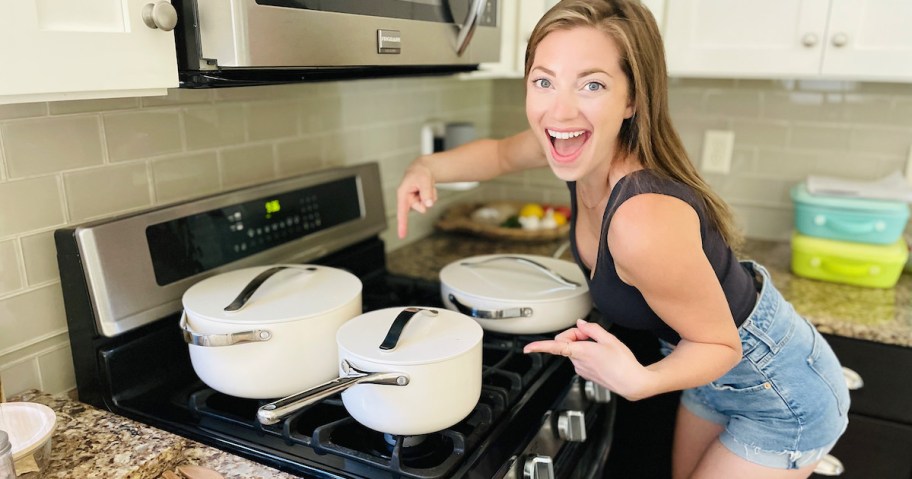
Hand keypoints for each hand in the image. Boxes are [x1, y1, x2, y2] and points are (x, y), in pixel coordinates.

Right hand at [395, 160, 436, 238]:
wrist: (423, 169)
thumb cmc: (420, 173)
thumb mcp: (424, 179)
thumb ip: (426, 192)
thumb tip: (428, 205)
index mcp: (403, 194)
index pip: (402, 212)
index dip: (402, 225)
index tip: (401, 236)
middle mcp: (408, 200)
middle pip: (422, 208)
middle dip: (426, 198)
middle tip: (424, 186)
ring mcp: (415, 201)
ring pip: (427, 205)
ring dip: (430, 195)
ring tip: (426, 185)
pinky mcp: (421, 201)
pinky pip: (431, 202)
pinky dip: (432, 195)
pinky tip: (428, 188)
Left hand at [523, 319, 653, 400]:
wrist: (632, 383)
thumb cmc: (624, 363)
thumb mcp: (610, 339)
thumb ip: (592, 328)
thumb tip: (581, 324)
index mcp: (582, 351)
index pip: (555, 347)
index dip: (539, 347)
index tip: (527, 349)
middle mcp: (578, 362)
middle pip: (566, 342)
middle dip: (576, 335)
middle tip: (592, 335)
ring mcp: (581, 369)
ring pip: (573, 349)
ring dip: (583, 344)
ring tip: (602, 347)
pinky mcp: (586, 373)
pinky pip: (580, 358)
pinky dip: (587, 352)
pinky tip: (602, 355)